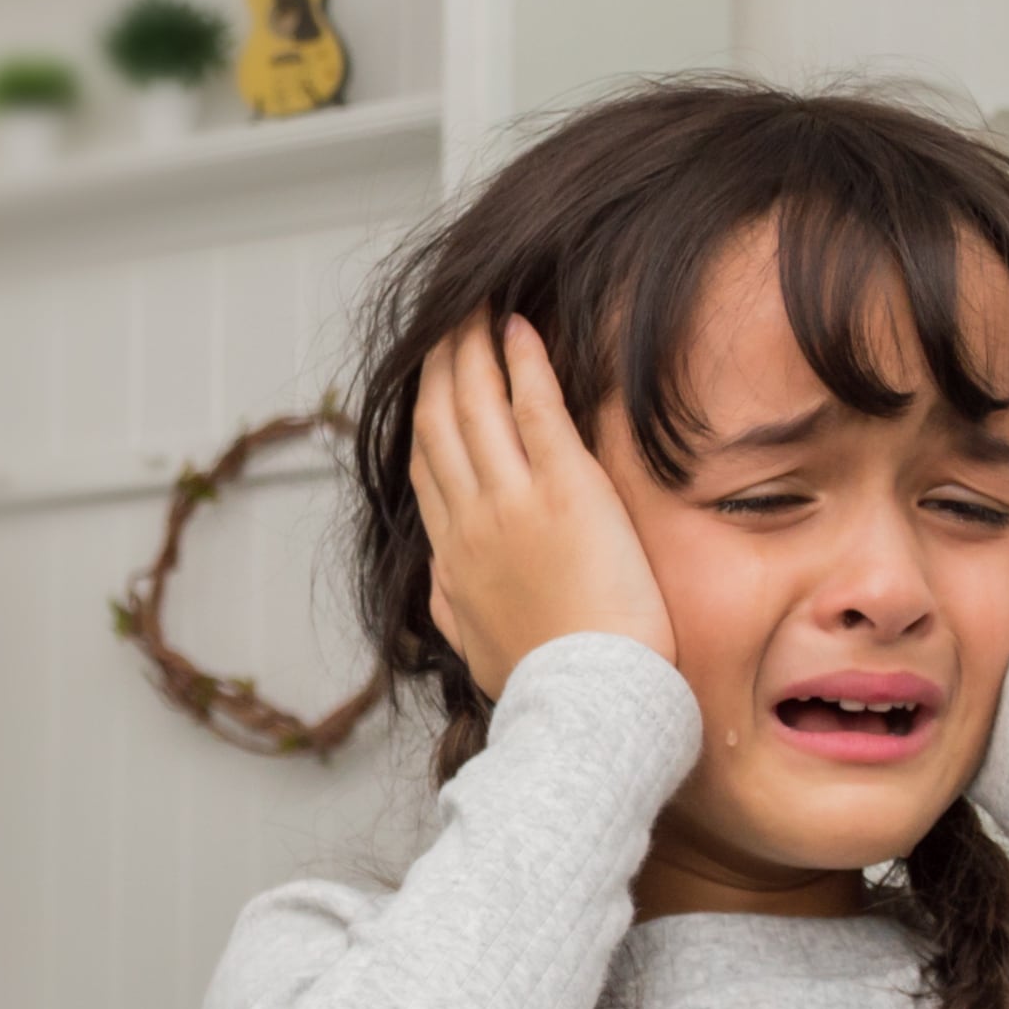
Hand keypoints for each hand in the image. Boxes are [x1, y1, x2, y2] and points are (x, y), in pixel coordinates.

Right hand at [414, 315, 673, 693]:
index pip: (428, 466)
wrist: (582, 701)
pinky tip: (518, 329)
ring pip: (476, 403)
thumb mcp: (475, 645)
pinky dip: (523, 363)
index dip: (426, 413)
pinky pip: (534, 408)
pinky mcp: (565, 489)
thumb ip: (454, 603)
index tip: (431, 380)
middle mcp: (471, 518)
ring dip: (472, 347)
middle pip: (440, 421)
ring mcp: (512, 501)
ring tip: (477, 306)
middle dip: (440, 365)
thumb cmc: (543, 681)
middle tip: (447, 322)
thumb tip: (443, 583)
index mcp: (453, 556)